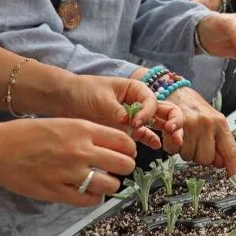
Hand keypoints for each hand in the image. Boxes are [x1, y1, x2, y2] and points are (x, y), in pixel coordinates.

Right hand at [0, 118, 136, 206]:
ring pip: (111, 185)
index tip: (127, 152)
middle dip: (125, 167)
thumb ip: (91, 133)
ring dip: (111, 184)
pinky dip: (94, 198)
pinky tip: (89, 192)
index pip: (124, 141)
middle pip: (124, 164)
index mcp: (83, 130)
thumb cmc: (30, 133)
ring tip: (104, 181)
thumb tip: (115, 144)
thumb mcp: (66, 123)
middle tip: (118, 168)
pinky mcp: (56, 192)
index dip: (130, 149)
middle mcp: (80, 151)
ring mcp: (68, 173)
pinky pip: (88, 200)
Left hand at [59, 74, 183, 150]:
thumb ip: (117, 111)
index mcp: (136, 89)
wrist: (63, 99)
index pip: (151, 101)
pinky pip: (143, 134)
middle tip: (171, 131)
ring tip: (172, 142)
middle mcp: (138, 102)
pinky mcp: (125, 129)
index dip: (147, 113)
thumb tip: (129, 123)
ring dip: (166, 132)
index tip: (135, 123)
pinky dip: (151, 139)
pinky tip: (157, 145)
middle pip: (163, 111)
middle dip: (172, 120)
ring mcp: (133, 116)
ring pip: (156, 123)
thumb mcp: (101, 99)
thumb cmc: (83, 91)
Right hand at [162, 87, 235, 176]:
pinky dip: (172, 146)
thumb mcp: (213, 123)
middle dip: (199, 156)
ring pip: (188, 157)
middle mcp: (208, 124)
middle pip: (205, 160)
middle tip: (196, 142)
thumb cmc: (196, 109)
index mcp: (221, 124)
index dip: (234, 168)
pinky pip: (173, 149)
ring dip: (185, 151)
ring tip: (185, 136)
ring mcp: (192, 124)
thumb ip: (218, 143)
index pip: (231, 150)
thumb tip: (221, 164)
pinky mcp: (174, 125)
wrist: (177, 91)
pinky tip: (174, 136)